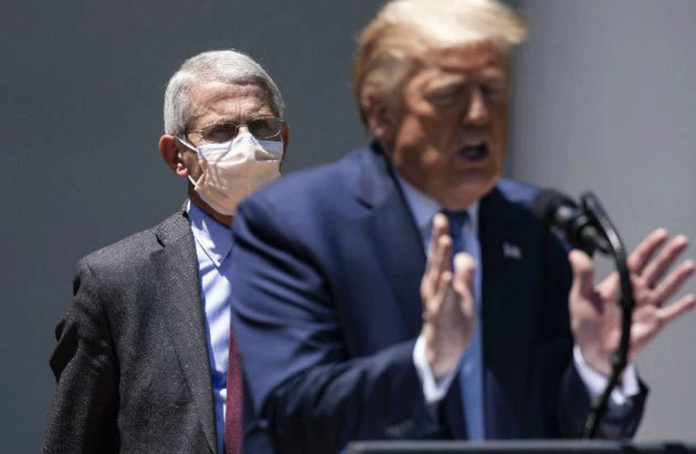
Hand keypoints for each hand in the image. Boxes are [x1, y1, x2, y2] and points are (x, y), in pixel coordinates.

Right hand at [420, 213, 476, 379]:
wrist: (442, 355)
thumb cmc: (451, 323)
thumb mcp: (462, 296)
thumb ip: (464, 276)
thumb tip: (465, 255)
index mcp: (437, 283)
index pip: (438, 256)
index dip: (439, 236)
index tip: (441, 216)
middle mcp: (433, 291)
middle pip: (435, 261)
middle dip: (438, 240)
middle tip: (440, 220)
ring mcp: (435, 305)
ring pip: (437, 278)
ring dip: (440, 259)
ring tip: (445, 241)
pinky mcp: (440, 320)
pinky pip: (442, 303)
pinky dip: (444, 290)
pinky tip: (449, 277)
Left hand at [569, 228, 695, 375]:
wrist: (593, 350)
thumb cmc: (585, 322)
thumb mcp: (580, 296)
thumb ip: (582, 275)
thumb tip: (575, 253)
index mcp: (620, 282)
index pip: (637, 259)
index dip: (650, 246)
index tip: (662, 233)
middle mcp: (636, 291)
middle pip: (656, 268)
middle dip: (668, 255)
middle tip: (682, 241)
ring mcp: (647, 306)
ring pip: (666, 288)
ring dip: (678, 277)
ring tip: (689, 265)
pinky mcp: (654, 324)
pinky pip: (670, 313)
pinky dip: (682, 307)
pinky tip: (692, 299)